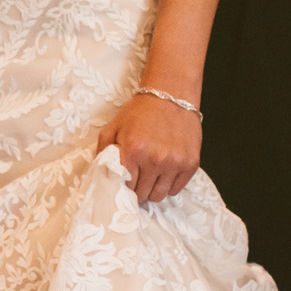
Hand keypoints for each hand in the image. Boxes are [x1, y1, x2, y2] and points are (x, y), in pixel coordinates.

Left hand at [97, 90, 200, 204]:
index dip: (123, 186)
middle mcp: (155, 159)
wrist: (171, 95)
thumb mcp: (113, 126)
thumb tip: (99, 175)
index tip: (124, 181)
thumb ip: (102, 151)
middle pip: (142, 194)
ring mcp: (175, 162)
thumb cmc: (140, 112)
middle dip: (137, 189)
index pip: (125, 186)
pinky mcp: (191, 163)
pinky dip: (168, 185)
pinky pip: (176, 190)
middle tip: (137, 178)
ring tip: (150, 176)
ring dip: (152, 190)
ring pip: (159, 195)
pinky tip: (164, 172)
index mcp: (133, 150)